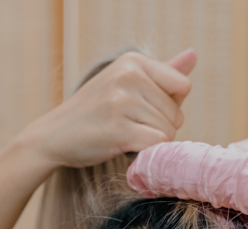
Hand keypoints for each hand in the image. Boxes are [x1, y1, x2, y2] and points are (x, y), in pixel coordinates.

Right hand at [31, 49, 196, 168]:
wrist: (54, 135)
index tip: (145, 109)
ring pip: (168, 132)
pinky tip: (123, 147)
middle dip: (160, 127)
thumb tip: (194, 56)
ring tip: (123, 135)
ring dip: (151, 142)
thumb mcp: (127, 84)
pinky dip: (145, 153)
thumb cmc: (97, 112)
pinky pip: (155, 145)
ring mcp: (122, 102)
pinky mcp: (118, 129)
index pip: (182, 86)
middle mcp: (128, 76)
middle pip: (177, 114)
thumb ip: (163, 73)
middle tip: (129, 126)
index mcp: (133, 61)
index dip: (170, 105)